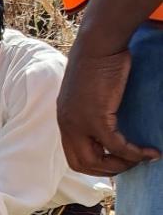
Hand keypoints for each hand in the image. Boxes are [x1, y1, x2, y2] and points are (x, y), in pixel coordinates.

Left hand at [57, 48, 160, 175]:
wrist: (99, 44)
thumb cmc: (99, 62)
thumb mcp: (88, 91)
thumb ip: (91, 109)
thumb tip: (108, 120)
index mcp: (64, 119)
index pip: (73, 156)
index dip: (96, 165)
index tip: (117, 162)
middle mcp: (66, 124)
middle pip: (82, 164)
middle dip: (109, 170)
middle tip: (131, 165)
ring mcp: (79, 123)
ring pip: (97, 160)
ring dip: (122, 165)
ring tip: (142, 159)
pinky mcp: (96, 117)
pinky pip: (115, 145)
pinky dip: (133, 153)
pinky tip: (150, 152)